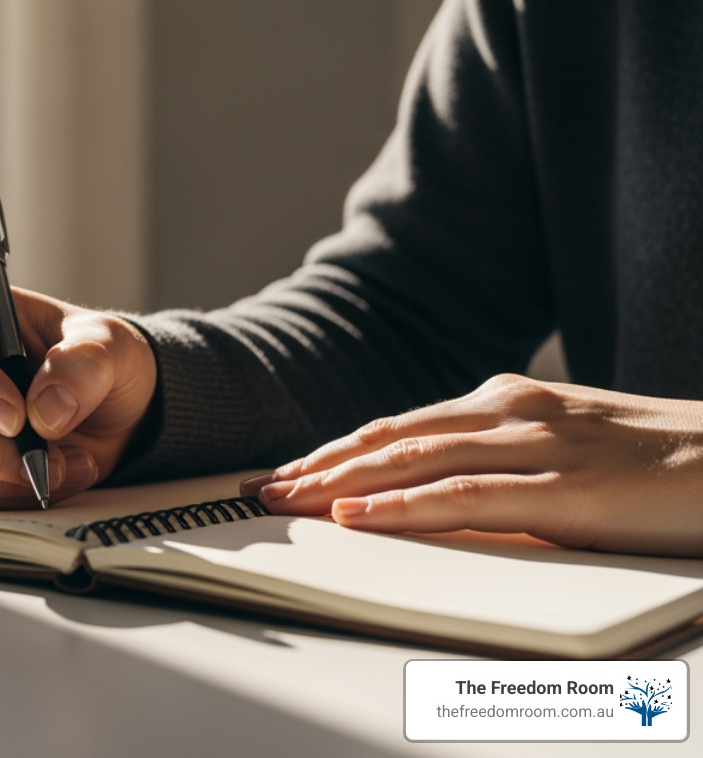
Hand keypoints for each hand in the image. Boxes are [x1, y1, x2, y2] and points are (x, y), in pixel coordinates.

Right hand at [0, 276, 156, 508]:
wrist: (106, 410)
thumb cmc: (93, 360)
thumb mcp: (110, 343)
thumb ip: (85, 364)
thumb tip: (47, 410)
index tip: (17, 416)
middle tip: (43, 455)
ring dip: (5, 477)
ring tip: (64, 463)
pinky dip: (11, 495)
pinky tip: (51, 475)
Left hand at [241, 374, 702, 556]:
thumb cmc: (658, 465)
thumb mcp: (563, 453)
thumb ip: (498, 463)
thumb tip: (428, 493)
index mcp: (508, 401)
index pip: (399, 425)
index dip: (334, 451)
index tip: (284, 472)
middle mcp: (513, 410)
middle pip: (391, 437)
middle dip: (318, 466)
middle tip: (260, 490)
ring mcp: (539, 444)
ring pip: (413, 458)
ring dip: (339, 483)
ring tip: (285, 502)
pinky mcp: (568, 489)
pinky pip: (466, 495)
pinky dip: (402, 506)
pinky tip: (356, 517)